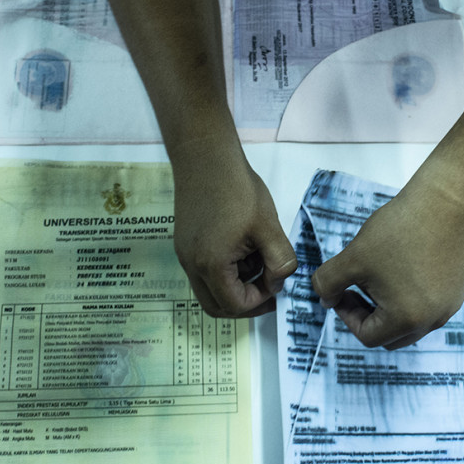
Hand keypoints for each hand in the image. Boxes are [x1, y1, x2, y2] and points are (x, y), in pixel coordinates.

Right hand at [171, 149, 296, 317]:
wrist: (205, 156)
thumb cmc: (236, 188)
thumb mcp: (269, 227)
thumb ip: (280, 262)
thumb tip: (278, 283)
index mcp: (211, 265)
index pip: (235, 305)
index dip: (260, 300)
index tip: (276, 283)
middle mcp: (192, 265)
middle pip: (216, 306)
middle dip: (245, 302)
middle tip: (268, 288)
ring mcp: (184, 255)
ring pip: (208, 289)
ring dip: (234, 286)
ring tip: (256, 259)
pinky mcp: (184, 243)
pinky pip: (203, 271)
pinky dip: (224, 271)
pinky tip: (241, 246)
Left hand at [311, 182, 463, 348]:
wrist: (449, 199)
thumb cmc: (399, 229)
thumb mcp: (352, 258)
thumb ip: (328, 284)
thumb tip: (326, 300)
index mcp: (407, 319)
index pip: (367, 336)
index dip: (346, 315)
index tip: (341, 291)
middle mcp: (434, 320)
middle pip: (391, 336)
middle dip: (368, 316)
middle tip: (356, 288)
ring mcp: (451, 305)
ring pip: (411, 321)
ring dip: (388, 307)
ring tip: (379, 275)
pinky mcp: (459, 288)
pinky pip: (429, 304)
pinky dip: (410, 295)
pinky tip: (401, 264)